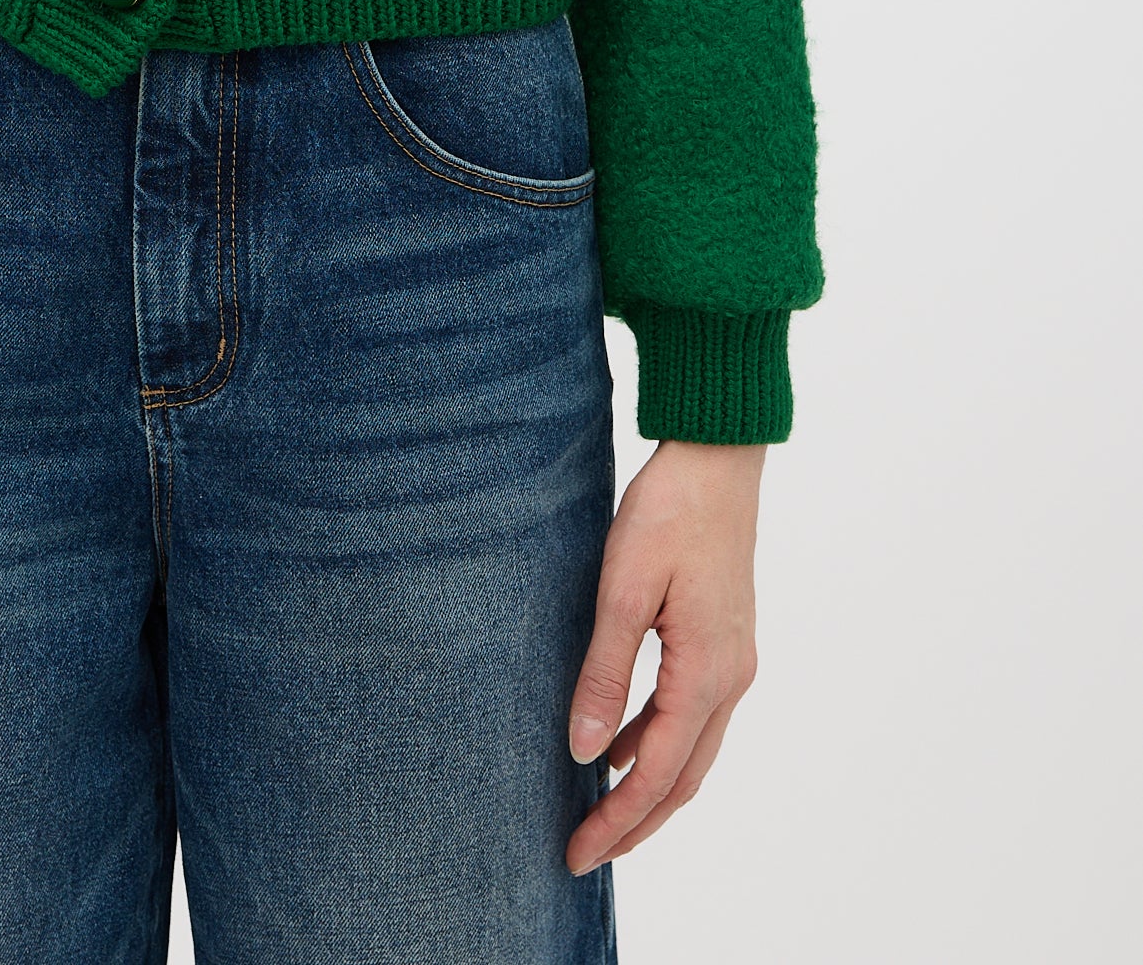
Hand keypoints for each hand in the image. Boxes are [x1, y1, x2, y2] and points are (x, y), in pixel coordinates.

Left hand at [564, 438, 763, 874]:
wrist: (719, 458)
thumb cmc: (669, 512)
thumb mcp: (623, 590)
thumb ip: (606, 674)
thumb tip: (587, 753)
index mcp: (706, 673)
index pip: (659, 775)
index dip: (618, 821)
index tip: (576, 853)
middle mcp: (731, 678)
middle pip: (683, 779)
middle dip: (635, 823)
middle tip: (584, 853)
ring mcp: (735, 661)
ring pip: (693, 753)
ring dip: (650, 790)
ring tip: (601, 815)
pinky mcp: (725, 641)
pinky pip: (694, 716)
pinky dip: (660, 745)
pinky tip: (624, 746)